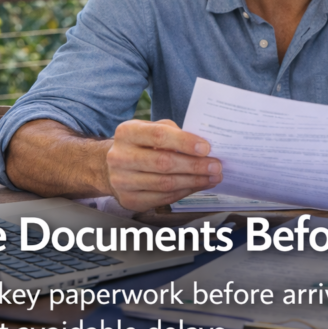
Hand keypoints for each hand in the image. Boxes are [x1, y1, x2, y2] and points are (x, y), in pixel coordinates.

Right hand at [104, 119, 221, 210]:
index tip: (206, 148)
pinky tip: (198, 185)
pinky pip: (163, 198)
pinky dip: (185, 192)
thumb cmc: (140, 144)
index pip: (158, 136)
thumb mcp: (150, 129)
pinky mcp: (129, 200)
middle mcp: (120, 157)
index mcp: (127, 133)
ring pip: (165, 184)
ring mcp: (122, 181)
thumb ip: (172, 132)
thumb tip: (202, 146)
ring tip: (213, 177)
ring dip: (194, 181)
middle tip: (216, 166)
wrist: (111, 167)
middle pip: (163, 163)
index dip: (184, 142)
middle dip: (194, 165)